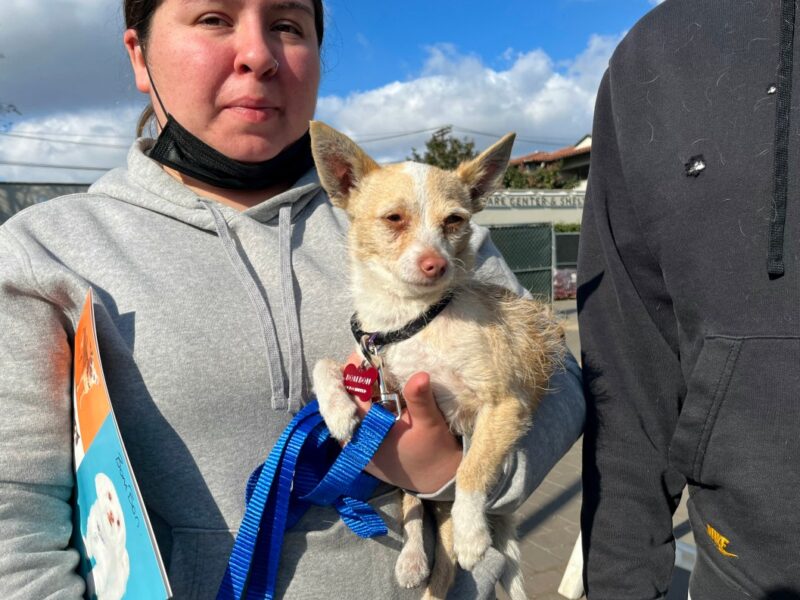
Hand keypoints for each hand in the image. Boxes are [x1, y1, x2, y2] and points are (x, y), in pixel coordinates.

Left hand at [345, 354, 462, 493]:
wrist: (437, 480)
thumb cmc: (434, 452)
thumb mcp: (429, 425)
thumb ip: (420, 400)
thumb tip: (420, 375)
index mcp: (365, 434)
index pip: (350, 393)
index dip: (358, 369)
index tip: (370, 351)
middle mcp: (352, 440)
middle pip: (345, 396)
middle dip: (359, 375)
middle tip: (376, 356)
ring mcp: (354, 443)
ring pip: (349, 404)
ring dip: (363, 386)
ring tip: (380, 369)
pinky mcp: (361, 443)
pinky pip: (355, 414)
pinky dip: (366, 399)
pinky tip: (380, 389)